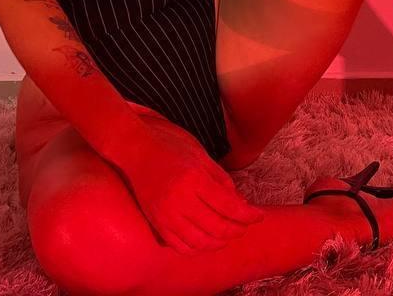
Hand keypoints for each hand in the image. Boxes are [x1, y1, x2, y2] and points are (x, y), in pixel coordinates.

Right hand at [114, 123, 265, 253]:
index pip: (229, 207)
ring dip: (219, 242)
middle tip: (245, 226)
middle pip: (217, 228)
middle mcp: (180, 200)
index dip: (248, 215)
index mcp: (194, 179)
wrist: (133, 148)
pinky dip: (197, 248)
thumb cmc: (168, 145)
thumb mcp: (200, 154)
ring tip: (228, 234)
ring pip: (200, 242)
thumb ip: (220, 179)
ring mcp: (165, 214)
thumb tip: (239, 203)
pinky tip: (206, 240)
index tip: (259, 216)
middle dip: (237, 230)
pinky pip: (180, 246)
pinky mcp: (155, 222)